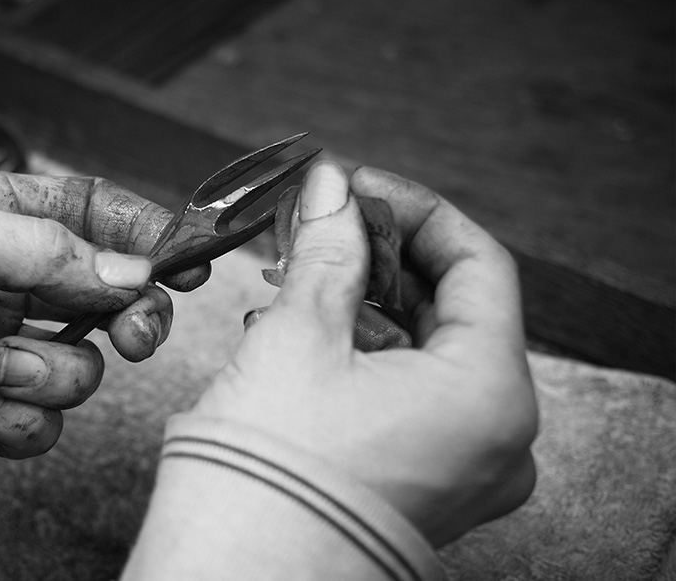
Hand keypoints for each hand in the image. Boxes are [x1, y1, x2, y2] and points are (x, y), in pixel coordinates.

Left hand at [0, 168, 208, 458]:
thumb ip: (49, 249)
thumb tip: (134, 272)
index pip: (95, 213)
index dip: (149, 233)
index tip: (190, 260)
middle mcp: (4, 278)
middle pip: (108, 295)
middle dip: (131, 317)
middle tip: (135, 333)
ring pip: (79, 365)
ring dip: (52, 373)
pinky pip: (38, 419)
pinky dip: (16, 418)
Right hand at [192, 161, 537, 545]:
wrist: (234, 578)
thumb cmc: (270, 473)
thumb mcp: (300, 336)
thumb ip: (327, 250)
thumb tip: (331, 189)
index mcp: (489, 394)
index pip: (478, 265)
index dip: (415, 211)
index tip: (358, 186)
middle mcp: (494, 436)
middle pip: (451, 308)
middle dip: (380, 256)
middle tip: (321, 222)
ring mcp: (460, 466)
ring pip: (424, 351)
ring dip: (362, 302)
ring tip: (296, 275)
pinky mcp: (421, 481)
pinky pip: (407, 395)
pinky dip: (360, 353)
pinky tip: (298, 330)